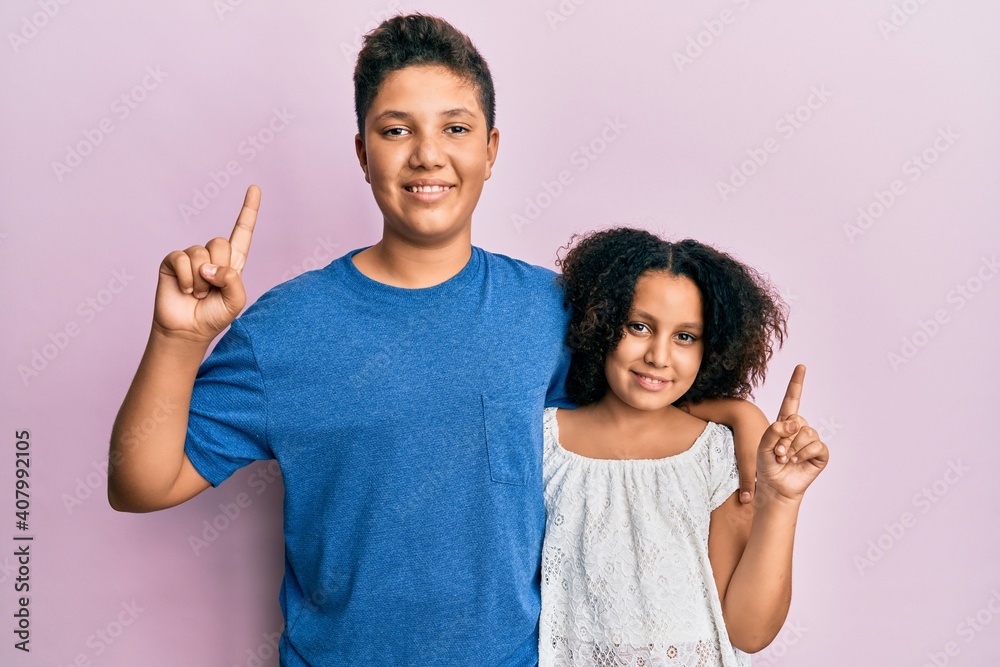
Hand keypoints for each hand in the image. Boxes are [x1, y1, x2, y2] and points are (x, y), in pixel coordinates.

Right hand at [152, 185, 259, 343]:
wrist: (188, 330)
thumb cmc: (214, 316)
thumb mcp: (235, 301)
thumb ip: (233, 281)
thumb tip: (209, 266)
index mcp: (232, 262)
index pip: (243, 232)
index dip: (249, 210)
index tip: (255, 188)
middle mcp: (212, 256)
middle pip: (220, 242)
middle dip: (218, 268)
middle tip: (210, 289)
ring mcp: (191, 257)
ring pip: (200, 252)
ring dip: (200, 279)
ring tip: (197, 293)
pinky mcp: (172, 261)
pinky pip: (181, 258)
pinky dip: (185, 277)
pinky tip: (184, 289)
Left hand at [756, 365, 829, 502]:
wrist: (775, 487)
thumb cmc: (767, 466)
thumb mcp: (762, 445)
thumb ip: (774, 431)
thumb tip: (794, 424)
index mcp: (785, 423)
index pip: (792, 400)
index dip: (797, 383)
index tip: (801, 366)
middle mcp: (799, 429)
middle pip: (798, 420)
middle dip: (785, 437)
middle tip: (777, 453)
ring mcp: (811, 440)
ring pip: (807, 433)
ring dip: (793, 448)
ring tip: (785, 458)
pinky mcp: (820, 453)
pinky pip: (816, 446)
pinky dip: (804, 454)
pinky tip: (797, 462)